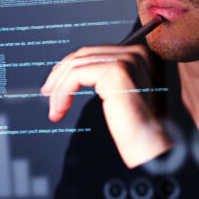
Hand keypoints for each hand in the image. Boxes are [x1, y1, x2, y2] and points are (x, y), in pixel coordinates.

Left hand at [40, 43, 172, 167]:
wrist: (151, 146)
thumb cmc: (138, 127)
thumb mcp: (122, 94)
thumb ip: (106, 77)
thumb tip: (74, 68)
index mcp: (140, 54)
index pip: (96, 51)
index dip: (72, 65)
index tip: (55, 82)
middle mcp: (136, 52)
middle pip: (84, 54)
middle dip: (61, 74)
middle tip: (48, 93)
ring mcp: (127, 59)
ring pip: (77, 64)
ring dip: (59, 88)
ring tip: (54, 109)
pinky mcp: (116, 70)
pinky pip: (76, 74)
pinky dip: (63, 92)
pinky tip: (60, 110)